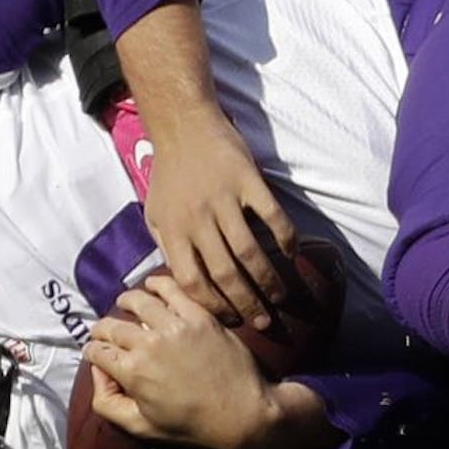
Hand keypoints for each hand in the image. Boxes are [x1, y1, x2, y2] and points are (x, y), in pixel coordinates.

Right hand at [82, 273, 277, 448]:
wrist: (242, 414)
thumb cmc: (191, 425)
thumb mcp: (140, 426)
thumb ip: (107, 403)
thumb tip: (97, 373)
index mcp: (132, 372)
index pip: (96, 351)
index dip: (92, 352)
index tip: (98, 353)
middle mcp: (148, 344)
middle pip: (111, 325)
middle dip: (102, 329)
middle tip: (106, 332)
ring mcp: (174, 326)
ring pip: (136, 300)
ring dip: (124, 302)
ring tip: (124, 304)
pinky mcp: (198, 316)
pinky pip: (170, 288)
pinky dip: (155, 284)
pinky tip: (151, 286)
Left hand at [112, 0, 296, 327]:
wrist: (183, 125)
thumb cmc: (170, 173)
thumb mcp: (155, 213)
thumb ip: (167, 247)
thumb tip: (183, 284)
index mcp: (172, 231)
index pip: (191, 282)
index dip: (211, 306)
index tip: (227, 320)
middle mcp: (197, 219)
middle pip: (224, 274)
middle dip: (245, 304)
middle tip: (262, 323)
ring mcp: (224, 200)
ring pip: (249, 252)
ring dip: (268, 280)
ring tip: (281, 298)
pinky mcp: (248, 181)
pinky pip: (272, 216)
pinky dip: (285, 237)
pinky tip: (293, 253)